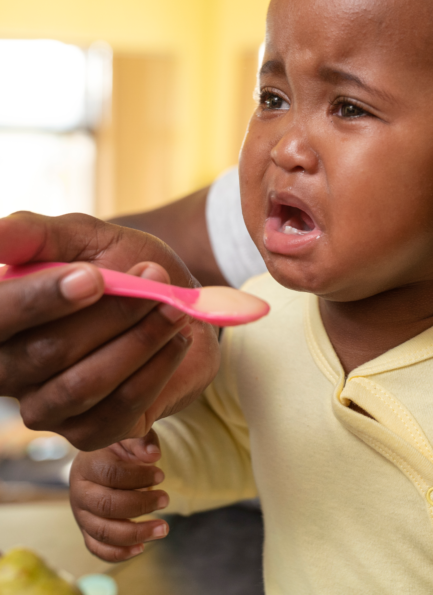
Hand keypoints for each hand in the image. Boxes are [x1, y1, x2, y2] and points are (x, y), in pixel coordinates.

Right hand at [0, 211, 219, 449]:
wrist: (178, 301)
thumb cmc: (125, 266)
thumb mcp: (87, 238)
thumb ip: (36, 234)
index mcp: (0, 320)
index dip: (39, 299)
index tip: (93, 278)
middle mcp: (9, 370)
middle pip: (46, 352)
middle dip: (112, 314)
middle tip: (157, 278)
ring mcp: (47, 407)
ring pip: (85, 384)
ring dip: (140, 340)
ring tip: (175, 308)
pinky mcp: (89, 432)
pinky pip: (119, 408)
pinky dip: (158, 368)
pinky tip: (179, 339)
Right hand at [70, 430, 168, 561]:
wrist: (102, 460)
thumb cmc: (120, 447)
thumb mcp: (130, 437)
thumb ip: (141, 441)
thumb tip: (154, 456)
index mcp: (87, 465)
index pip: (111, 474)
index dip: (138, 477)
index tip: (162, 475)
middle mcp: (80, 492)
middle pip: (106, 506)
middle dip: (140, 506)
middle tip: (166, 500)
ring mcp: (81, 515)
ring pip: (103, 532)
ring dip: (135, 533)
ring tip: (164, 528)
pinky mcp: (87, 531)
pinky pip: (98, 549)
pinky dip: (119, 553)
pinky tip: (142, 547)